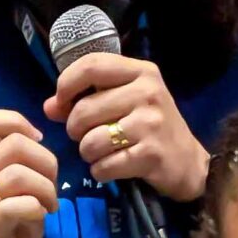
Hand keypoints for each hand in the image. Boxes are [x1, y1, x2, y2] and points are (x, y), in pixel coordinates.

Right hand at [0, 107, 61, 237]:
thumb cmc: (16, 234)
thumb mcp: (25, 191)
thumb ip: (26, 163)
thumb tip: (34, 134)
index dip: (12, 121)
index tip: (36, 139)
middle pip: (10, 145)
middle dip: (44, 160)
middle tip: (51, 186)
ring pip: (12, 174)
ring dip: (43, 188)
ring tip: (48, 206)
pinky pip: (10, 207)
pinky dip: (33, 207)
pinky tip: (40, 217)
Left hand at [46, 52, 208, 201]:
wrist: (189, 163)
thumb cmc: (151, 127)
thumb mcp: (125, 102)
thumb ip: (87, 97)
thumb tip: (49, 107)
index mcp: (141, 72)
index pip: (90, 66)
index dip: (65, 85)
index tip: (60, 104)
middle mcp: (148, 92)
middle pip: (83, 110)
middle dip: (75, 129)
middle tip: (86, 136)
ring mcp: (151, 124)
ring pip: (90, 141)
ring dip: (88, 153)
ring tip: (102, 152)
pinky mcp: (151, 155)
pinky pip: (103, 166)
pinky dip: (101, 171)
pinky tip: (112, 167)